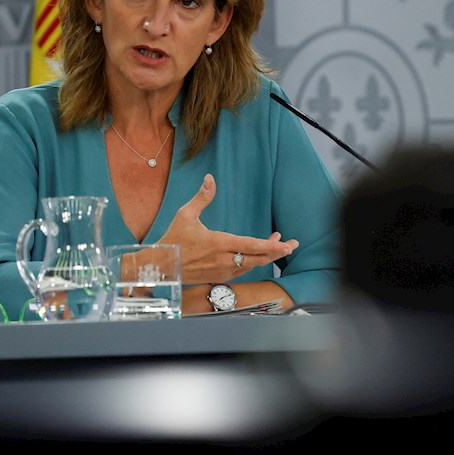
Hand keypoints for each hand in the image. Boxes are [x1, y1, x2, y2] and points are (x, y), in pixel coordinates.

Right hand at [159, 173, 298, 283]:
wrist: (161, 266)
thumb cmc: (173, 239)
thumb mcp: (185, 215)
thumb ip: (202, 197)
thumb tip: (210, 178)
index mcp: (219, 243)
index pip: (252, 246)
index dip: (272, 246)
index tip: (287, 244)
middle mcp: (224, 260)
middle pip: (258, 258)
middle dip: (278, 251)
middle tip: (292, 245)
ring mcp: (223, 270)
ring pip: (252, 265)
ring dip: (266, 255)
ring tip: (277, 244)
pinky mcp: (220, 276)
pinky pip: (243, 270)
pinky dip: (254, 262)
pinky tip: (258, 254)